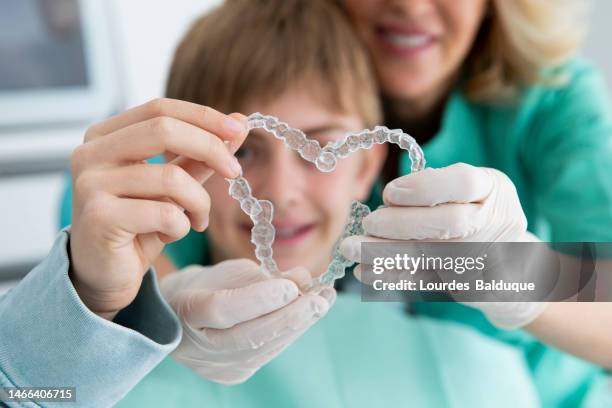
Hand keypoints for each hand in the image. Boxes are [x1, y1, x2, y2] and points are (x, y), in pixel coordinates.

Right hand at [69, 98, 247, 319]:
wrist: (105, 273)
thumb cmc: (139, 224)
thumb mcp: (174, 184)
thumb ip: (199, 154)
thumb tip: (239, 122)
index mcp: (104, 136)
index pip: (159, 109)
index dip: (203, 116)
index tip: (239, 128)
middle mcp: (90, 154)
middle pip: (163, 130)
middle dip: (211, 148)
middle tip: (235, 172)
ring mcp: (90, 185)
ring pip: (171, 178)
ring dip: (199, 202)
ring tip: (198, 219)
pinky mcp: (98, 218)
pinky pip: (164, 214)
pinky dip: (181, 226)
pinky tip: (172, 235)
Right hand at [160, 259, 334, 383]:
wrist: (183, 316)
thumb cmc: (207, 285)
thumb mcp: (230, 270)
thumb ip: (262, 276)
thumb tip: (302, 278)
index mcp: (186, 310)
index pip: (222, 309)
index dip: (258, 299)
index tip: (291, 286)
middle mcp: (197, 346)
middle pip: (248, 337)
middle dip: (290, 317)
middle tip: (321, 299)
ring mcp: (215, 366)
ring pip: (263, 349)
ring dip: (298, 325)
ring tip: (324, 302)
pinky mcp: (233, 375)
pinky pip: (267, 354)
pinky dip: (290, 333)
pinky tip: (310, 316)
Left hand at [342, 163, 546, 328]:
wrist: (513, 266)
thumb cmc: (476, 216)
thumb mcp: (466, 192)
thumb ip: (434, 190)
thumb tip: (387, 200)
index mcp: (494, 188)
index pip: (463, 182)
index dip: (422, 188)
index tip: (389, 193)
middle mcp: (496, 221)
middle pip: (448, 223)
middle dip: (400, 223)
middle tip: (369, 222)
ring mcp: (487, 257)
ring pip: (432, 256)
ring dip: (385, 252)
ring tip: (351, 247)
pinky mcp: (470, 285)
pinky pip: (424, 280)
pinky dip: (391, 275)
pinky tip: (365, 271)